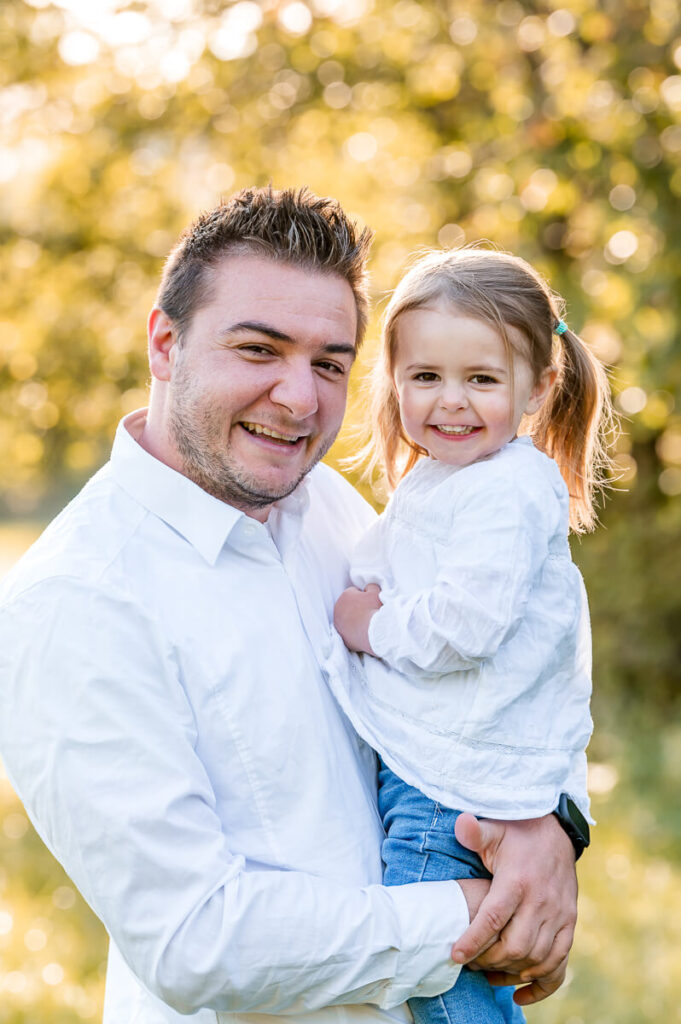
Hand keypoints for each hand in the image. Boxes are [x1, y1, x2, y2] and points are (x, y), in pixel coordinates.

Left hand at [333, 584, 381, 653]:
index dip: (364, 596)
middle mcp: (338, 608)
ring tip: (366, 623)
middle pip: (348, 605)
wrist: (373, 632)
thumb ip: (371, 586)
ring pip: (346, 619)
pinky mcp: (341, 636)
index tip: (370, 602)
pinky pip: (348, 631)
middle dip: (356, 607)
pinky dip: (354, 631)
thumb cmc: (374, 610)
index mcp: (345, 595)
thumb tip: (367, 588)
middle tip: (368, 612)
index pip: (354, 592)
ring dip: (354, 619)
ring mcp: (338, 623)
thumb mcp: (376, 592)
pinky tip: (363, 632)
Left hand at [450, 812, 576, 1005]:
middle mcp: (541, 901)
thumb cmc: (516, 832)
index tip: (455, 955)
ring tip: (489, 974)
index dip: (473, 941)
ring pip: (537, 958)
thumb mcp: (494, 829)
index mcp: (517, 880)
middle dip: (490, 961)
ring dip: (512, 972)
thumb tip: (460, 824)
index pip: (493, 919)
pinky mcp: (569, 922)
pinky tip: (521, 992)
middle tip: (471, 964)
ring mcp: (559, 914)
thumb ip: (475, 832)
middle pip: (515, 946)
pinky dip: (542, 983)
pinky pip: (560, 962)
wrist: (556, 831)